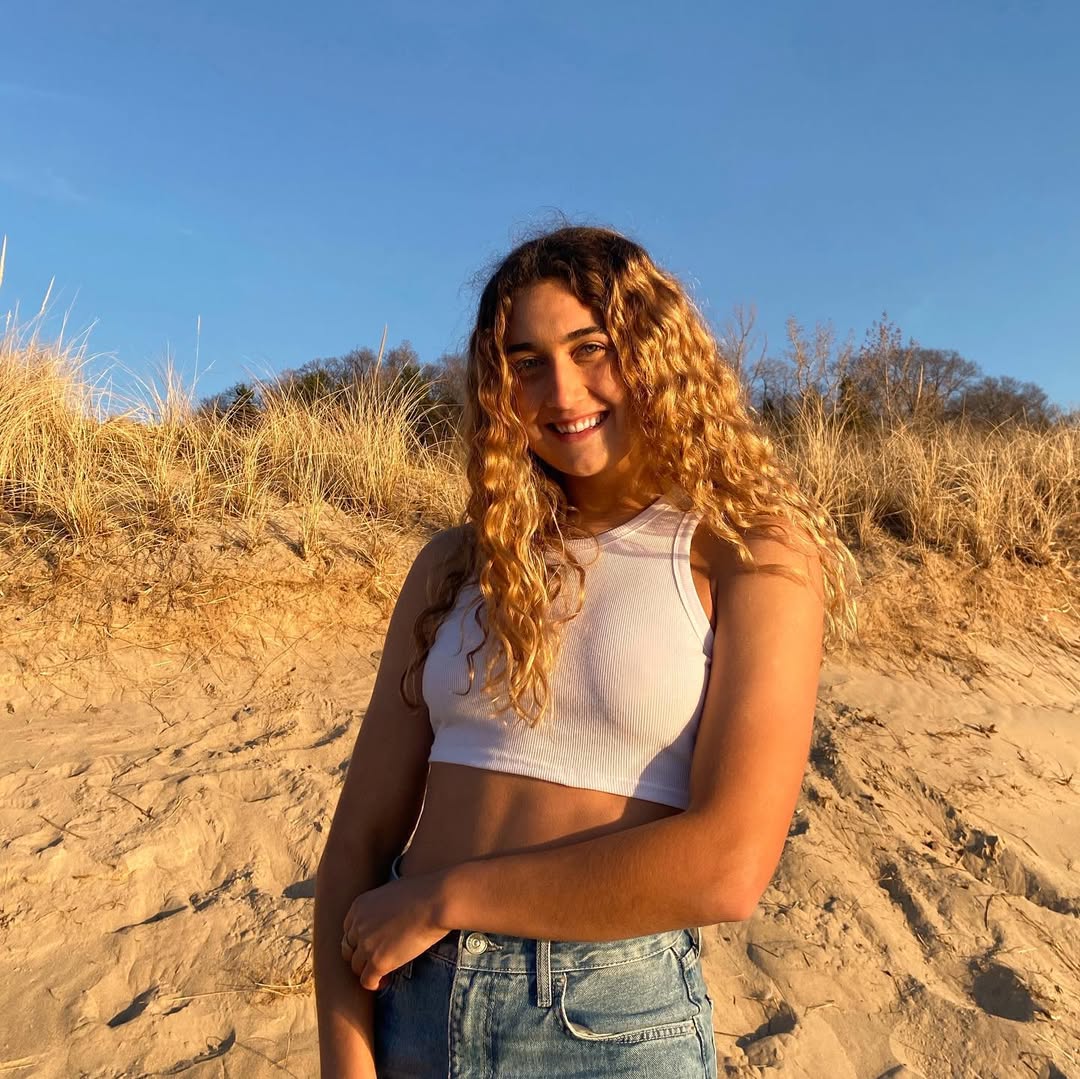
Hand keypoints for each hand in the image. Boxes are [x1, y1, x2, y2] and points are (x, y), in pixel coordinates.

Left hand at [340, 871, 450, 991]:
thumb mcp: (393, 891)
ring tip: (383, 972)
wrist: (436, 902)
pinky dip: (375, 984)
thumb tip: (389, 915)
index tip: (372, 945)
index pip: (348, 930)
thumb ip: (381, 906)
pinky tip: (386, 980)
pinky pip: (367, 981)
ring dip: (368, 970)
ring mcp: (366, 944)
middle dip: (360, 956)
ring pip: (356, 967)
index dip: (359, 940)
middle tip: (375, 960)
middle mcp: (358, 925)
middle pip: (349, 949)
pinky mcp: (378, 961)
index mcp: (359, 906)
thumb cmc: (423, 892)